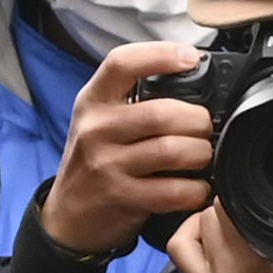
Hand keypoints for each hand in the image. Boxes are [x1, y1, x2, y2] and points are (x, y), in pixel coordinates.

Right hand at [37, 43, 211, 260]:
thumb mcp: (99, 120)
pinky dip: (195, 190)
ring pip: (172, 150)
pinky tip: (197, 187)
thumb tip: (189, 74)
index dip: (161, 55)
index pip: (122, 63)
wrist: (67, 216)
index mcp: (93, 101)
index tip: (191, 58)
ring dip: (201, 153)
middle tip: (205, 128)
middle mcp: (96, 129)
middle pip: (161, 113)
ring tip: (203, 155)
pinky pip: (173, 191)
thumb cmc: (94, 161)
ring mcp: (107, 165)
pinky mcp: (122, 198)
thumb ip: (132, 97)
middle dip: (198, 120)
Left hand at [171, 202, 272, 272]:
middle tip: (235, 213)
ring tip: (214, 231)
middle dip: (219, 212)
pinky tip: (226, 269)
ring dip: (196, 231)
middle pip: (204, 221)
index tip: (244, 197)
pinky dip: (207, 267)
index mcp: (258, 254)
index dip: (235, 196)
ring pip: (182, 246)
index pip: (226, 206)